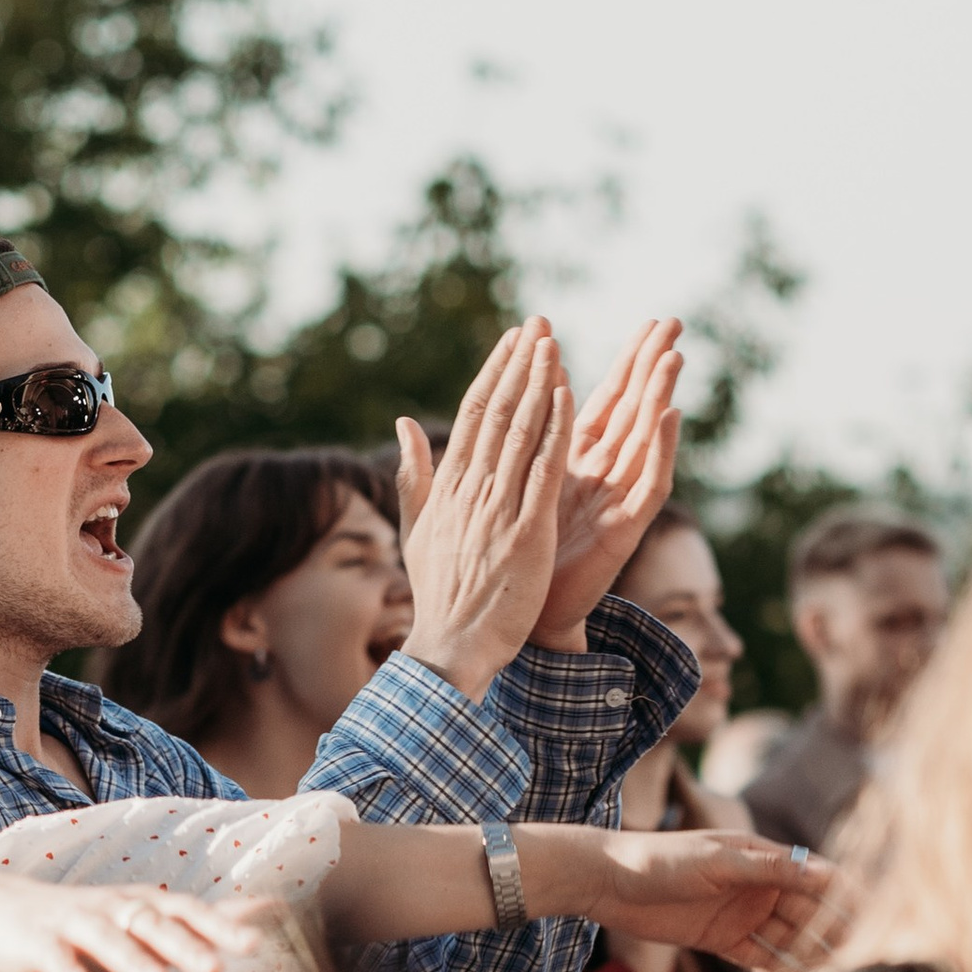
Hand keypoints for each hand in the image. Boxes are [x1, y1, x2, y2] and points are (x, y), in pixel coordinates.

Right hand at [0, 874, 265, 971]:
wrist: (5, 911)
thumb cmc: (92, 924)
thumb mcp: (147, 922)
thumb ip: (203, 923)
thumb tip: (268, 912)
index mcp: (143, 906)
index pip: (188, 913)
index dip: (221, 928)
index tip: (256, 946)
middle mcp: (113, 909)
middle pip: (153, 924)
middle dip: (186, 947)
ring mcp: (74, 923)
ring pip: (107, 939)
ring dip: (133, 961)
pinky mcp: (37, 941)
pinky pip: (52, 957)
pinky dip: (64, 971)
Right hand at [393, 323, 571, 699]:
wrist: (450, 647)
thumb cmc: (439, 596)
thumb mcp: (417, 530)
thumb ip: (414, 475)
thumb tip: (404, 424)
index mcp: (448, 489)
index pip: (472, 417)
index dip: (494, 374)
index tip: (513, 342)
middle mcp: (470, 491)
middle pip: (497, 413)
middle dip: (519, 365)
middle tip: (538, 324)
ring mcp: (498, 509)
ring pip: (520, 433)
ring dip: (538, 384)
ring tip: (553, 344)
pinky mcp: (526, 532)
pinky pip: (543, 471)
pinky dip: (554, 430)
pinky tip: (567, 396)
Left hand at [533, 319, 683, 646]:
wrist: (524, 616)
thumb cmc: (518, 551)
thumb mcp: (516, 481)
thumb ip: (527, 429)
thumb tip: (536, 369)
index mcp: (578, 459)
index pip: (610, 399)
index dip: (628, 362)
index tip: (649, 322)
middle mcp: (605, 474)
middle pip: (635, 410)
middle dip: (653, 366)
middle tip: (673, 323)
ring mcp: (619, 500)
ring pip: (646, 440)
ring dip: (660, 397)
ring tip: (674, 356)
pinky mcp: (625, 529)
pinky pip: (648, 484)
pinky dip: (661, 450)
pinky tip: (669, 416)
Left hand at [576, 826, 838, 971]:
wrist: (608, 883)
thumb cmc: (660, 859)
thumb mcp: (716, 862)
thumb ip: (768, 869)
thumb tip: (823, 873)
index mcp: (764, 859)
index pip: (818, 878)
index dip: (845, 897)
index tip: (873, 918)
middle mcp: (760, 887)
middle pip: (809, 913)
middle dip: (834, 935)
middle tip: (859, 960)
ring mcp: (743, 915)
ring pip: (789, 939)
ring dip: (811, 957)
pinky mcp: (723, 940)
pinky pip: (762, 959)